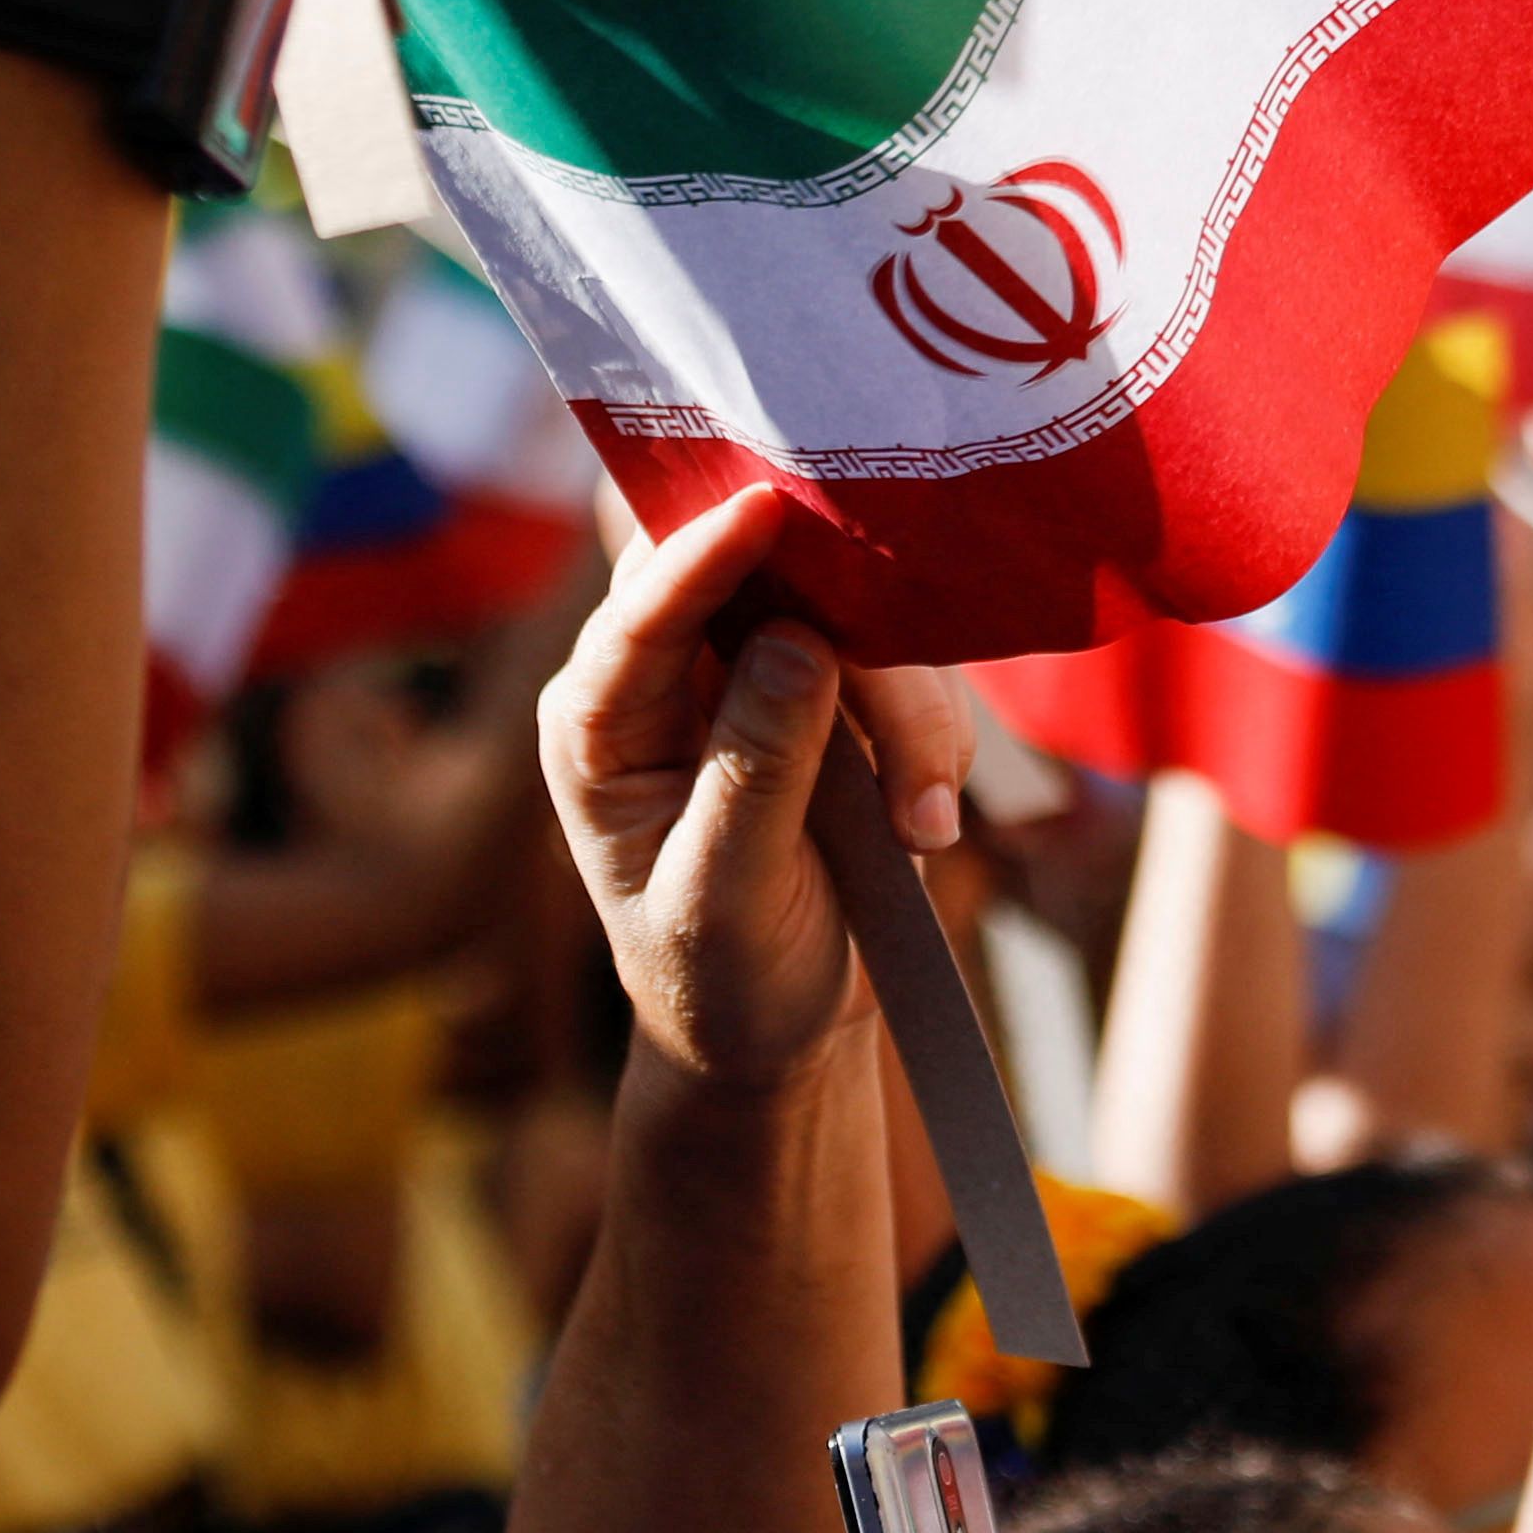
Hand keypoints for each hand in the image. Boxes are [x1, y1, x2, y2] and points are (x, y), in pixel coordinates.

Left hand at [536, 486, 972, 1097]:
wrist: (779, 1027)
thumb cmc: (721, 973)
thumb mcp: (724, 893)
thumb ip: (756, 769)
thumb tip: (800, 641)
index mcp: (601, 722)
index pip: (642, 612)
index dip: (702, 552)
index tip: (766, 505)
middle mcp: (669, 679)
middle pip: (761, 583)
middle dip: (848, 644)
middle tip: (906, 736)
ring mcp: (755, 677)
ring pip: (852, 621)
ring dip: (908, 715)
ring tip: (920, 823)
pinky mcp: (835, 695)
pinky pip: (904, 664)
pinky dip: (931, 734)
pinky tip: (923, 819)